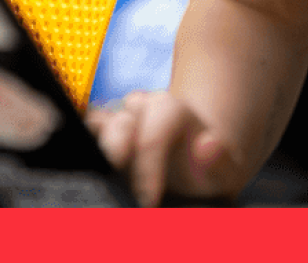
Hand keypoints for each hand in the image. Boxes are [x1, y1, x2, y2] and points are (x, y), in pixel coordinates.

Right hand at [86, 90, 234, 206]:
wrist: (195, 165)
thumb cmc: (208, 169)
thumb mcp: (225, 169)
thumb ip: (220, 159)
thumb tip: (207, 144)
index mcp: (170, 110)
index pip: (153, 135)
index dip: (148, 168)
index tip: (149, 200)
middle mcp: (140, 106)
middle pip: (120, 124)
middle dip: (117, 156)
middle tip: (121, 188)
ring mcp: (119, 117)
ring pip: (97, 124)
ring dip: (98, 152)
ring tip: (105, 181)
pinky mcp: (100, 130)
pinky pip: (84, 131)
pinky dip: (83, 147)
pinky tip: (90, 174)